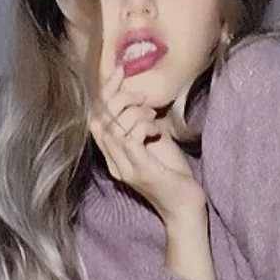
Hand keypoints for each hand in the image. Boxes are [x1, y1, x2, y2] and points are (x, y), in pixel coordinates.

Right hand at [87, 58, 206, 224]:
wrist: (184, 207)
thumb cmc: (172, 174)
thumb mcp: (154, 143)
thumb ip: (141, 125)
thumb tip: (140, 100)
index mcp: (113, 156)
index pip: (96, 119)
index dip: (105, 92)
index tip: (120, 71)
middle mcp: (114, 163)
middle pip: (100, 121)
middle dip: (118, 98)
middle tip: (141, 96)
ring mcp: (126, 168)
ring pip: (113, 128)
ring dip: (133, 112)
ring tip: (152, 113)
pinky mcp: (141, 171)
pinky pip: (130, 140)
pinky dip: (142, 127)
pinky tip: (155, 128)